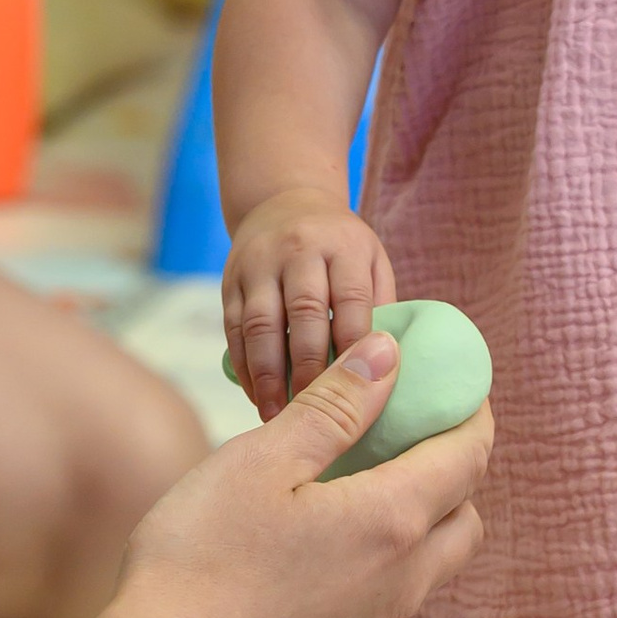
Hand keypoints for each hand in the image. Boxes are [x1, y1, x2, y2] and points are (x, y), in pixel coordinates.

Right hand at [93, 329, 487, 617]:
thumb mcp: (259, 461)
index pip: (468, 457)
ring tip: (342, 516)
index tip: (461, 391)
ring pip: (417, 581)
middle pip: (462, 524)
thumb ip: (333, 407)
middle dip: (453, 482)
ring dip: (403, 542)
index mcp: (391, 521)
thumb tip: (389, 357)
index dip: (472, 416)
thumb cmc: (198, 564)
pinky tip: (296, 587)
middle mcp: (401, 587)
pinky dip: (356, 594)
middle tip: (408, 451)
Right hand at [222, 189, 396, 417]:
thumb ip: (381, 307)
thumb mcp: (372, 261)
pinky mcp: (230, 279)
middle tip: (315, 415)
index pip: (351, 302)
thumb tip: (386, 367)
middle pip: (303, 314)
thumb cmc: (341, 247)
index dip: (353, 351)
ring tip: (279, 416)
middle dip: (308, 370)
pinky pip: (233, 328)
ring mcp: (259, 263)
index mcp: (344, 246)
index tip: (358, 397)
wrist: (284, 201)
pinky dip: (244, 367)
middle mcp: (300, 249)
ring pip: (260, 324)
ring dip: (268, 376)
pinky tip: (257, 396)